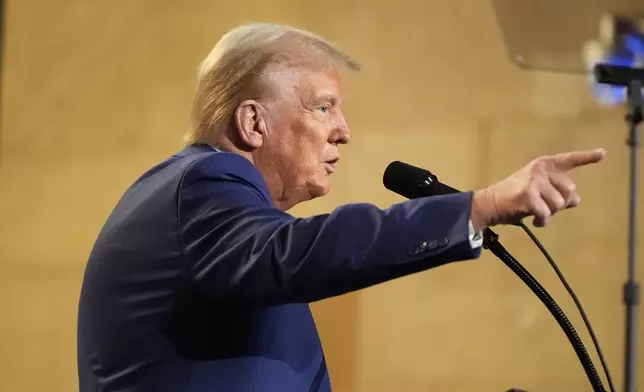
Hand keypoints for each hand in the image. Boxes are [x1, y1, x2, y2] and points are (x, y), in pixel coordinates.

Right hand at [471, 148, 605, 229]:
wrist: (489, 204)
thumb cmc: (514, 197)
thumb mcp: (538, 190)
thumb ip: (558, 191)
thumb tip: (577, 200)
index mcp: (543, 165)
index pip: (569, 160)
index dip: (587, 157)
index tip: (602, 154)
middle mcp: (541, 170)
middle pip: (570, 191)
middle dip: (560, 204)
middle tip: (544, 206)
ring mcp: (535, 181)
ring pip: (559, 205)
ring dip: (550, 213)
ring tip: (537, 213)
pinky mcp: (529, 195)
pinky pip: (546, 214)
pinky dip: (542, 221)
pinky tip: (535, 221)